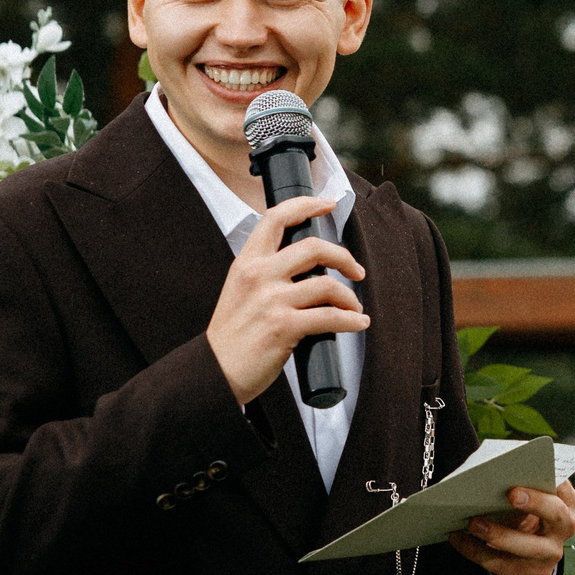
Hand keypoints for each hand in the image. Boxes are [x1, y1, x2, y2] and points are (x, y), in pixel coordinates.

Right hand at [206, 193, 366, 404]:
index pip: (276, 218)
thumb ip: (266, 273)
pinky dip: (351, 321)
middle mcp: (258, 276)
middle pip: (313, 247)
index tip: (327, 203)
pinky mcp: (284, 327)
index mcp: (247, 263)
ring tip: (354, 308)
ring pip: (327, 285)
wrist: (215, 371)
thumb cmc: (232, 335)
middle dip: (344, 257)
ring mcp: (271, 301)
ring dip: (350, 297)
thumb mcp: (240, 291)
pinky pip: (330, 317)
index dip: (306, 204)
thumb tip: (307, 268)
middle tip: (356, 270)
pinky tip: (358, 324)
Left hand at [449, 481, 574, 574]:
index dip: (554, 480)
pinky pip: (501, 564)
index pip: (566, 489)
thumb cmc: (524, 517)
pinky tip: (458, 538)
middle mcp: (563, 527)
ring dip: (499, 534)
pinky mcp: (532, 574)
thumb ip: (520, 488)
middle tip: (511, 494)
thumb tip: (490, 475)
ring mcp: (551, 554)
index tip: (535, 469)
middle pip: (557, 515)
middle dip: (536, 503)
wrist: (529, 558)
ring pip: (529, 547)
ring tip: (473, 523)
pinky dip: (475, 550)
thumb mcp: (528, 502)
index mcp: (565, 503)